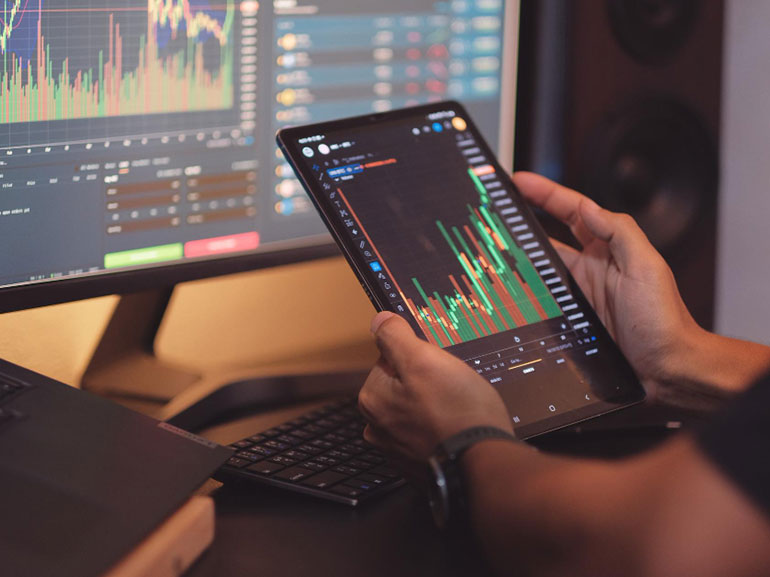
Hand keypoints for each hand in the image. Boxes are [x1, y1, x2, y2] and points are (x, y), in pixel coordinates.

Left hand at [359, 312, 511, 463]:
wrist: (485, 465)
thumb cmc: (457, 413)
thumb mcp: (424, 360)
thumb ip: (395, 337)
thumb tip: (379, 320)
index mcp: (372, 400)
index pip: (391, 359)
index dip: (419, 357)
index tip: (437, 367)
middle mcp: (378, 428)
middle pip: (404, 386)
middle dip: (428, 383)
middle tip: (453, 389)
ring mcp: (399, 450)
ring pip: (419, 410)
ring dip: (438, 407)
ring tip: (460, 410)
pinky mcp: (421, 465)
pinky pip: (431, 435)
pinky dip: (444, 430)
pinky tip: (460, 429)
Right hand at [513, 172, 700, 402]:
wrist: (667, 369)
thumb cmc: (664, 319)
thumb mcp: (646, 268)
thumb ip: (620, 233)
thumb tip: (588, 207)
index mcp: (609, 249)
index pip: (573, 212)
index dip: (546, 194)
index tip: (519, 181)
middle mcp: (592, 268)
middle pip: (551, 235)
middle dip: (524, 219)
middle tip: (496, 210)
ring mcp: (579, 294)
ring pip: (541, 268)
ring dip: (519, 256)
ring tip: (491, 245)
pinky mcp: (571, 319)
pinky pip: (541, 300)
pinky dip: (523, 292)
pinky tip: (504, 290)